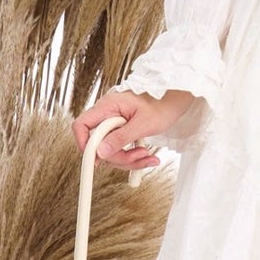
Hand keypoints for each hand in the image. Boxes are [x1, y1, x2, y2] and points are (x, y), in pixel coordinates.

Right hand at [73, 86, 198, 169]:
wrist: (177, 99)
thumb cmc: (163, 104)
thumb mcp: (143, 123)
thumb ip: (120, 138)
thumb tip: (100, 152)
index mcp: (108, 106)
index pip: (82, 125)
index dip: (84, 143)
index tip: (97, 160)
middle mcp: (108, 115)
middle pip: (98, 144)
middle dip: (117, 156)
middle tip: (138, 157)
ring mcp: (115, 124)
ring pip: (110, 150)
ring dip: (128, 159)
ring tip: (148, 157)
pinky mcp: (122, 132)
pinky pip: (121, 149)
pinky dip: (133, 157)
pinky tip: (147, 157)